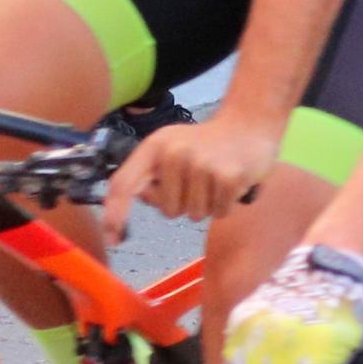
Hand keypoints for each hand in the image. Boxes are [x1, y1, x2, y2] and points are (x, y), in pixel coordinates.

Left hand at [109, 106, 287, 228]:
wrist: (250, 125)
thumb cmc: (207, 144)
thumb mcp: (172, 150)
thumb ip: (151, 175)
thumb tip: (143, 198)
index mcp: (155, 146)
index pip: (123, 184)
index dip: (114, 213)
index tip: (112, 239)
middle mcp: (175, 153)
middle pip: (167, 210)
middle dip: (184, 204)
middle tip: (200, 180)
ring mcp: (202, 164)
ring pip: (193, 214)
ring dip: (207, 204)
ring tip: (216, 179)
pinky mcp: (228, 177)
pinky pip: (218, 213)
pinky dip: (226, 205)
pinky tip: (231, 183)